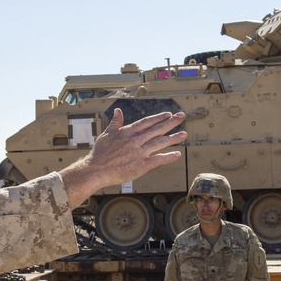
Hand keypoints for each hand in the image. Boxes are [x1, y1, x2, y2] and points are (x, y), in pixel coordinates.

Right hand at [60, 108, 185, 207]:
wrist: (96, 170)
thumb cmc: (100, 153)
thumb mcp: (107, 134)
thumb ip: (115, 122)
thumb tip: (118, 111)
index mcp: (127, 132)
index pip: (146, 122)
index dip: (158, 118)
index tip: (168, 114)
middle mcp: (135, 141)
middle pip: (156, 130)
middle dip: (170, 122)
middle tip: (181, 116)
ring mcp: (139, 153)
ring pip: (159, 143)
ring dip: (173, 138)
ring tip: (184, 134)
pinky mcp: (140, 166)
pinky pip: (157, 160)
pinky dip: (168, 157)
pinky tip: (177, 154)